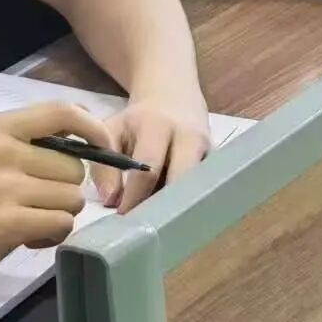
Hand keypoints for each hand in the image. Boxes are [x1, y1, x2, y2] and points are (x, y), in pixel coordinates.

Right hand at [0, 102, 111, 292]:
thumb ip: (28, 141)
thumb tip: (88, 136)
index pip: (62, 112)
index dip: (93, 129)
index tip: (104, 148)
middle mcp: (1, 150)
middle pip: (74, 165)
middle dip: (65, 189)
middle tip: (36, 203)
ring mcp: (3, 185)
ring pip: (71, 197)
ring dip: (58, 215)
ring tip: (28, 221)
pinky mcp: (6, 221)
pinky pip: (60, 223)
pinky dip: (51, 236)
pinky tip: (27, 237)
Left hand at [94, 91, 210, 213]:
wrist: (173, 94)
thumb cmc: (138, 120)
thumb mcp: (113, 130)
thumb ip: (105, 164)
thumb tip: (111, 201)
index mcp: (157, 126)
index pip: (148, 169)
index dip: (134, 198)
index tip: (121, 217)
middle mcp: (188, 136)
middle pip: (180, 181)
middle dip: (160, 208)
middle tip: (142, 227)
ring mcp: (207, 148)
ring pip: (194, 188)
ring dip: (176, 207)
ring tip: (157, 222)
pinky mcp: (216, 160)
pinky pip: (202, 187)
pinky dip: (187, 201)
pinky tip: (172, 213)